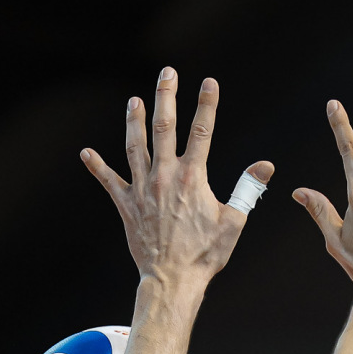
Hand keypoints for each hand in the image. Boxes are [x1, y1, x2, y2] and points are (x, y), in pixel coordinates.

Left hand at [81, 69, 271, 291]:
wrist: (173, 279)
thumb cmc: (206, 254)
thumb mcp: (234, 222)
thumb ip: (248, 190)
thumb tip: (266, 166)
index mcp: (192, 178)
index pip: (202, 132)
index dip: (207, 105)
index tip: (209, 82)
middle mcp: (164, 177)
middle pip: (164, 128)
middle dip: (166, 97)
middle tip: (167, 73)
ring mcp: (143, 189)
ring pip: (135, 146)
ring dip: (134, 121)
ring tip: (134, 101)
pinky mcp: (126, 206)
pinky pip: (109, 181)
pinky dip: (97, 167)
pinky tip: (86, 153)